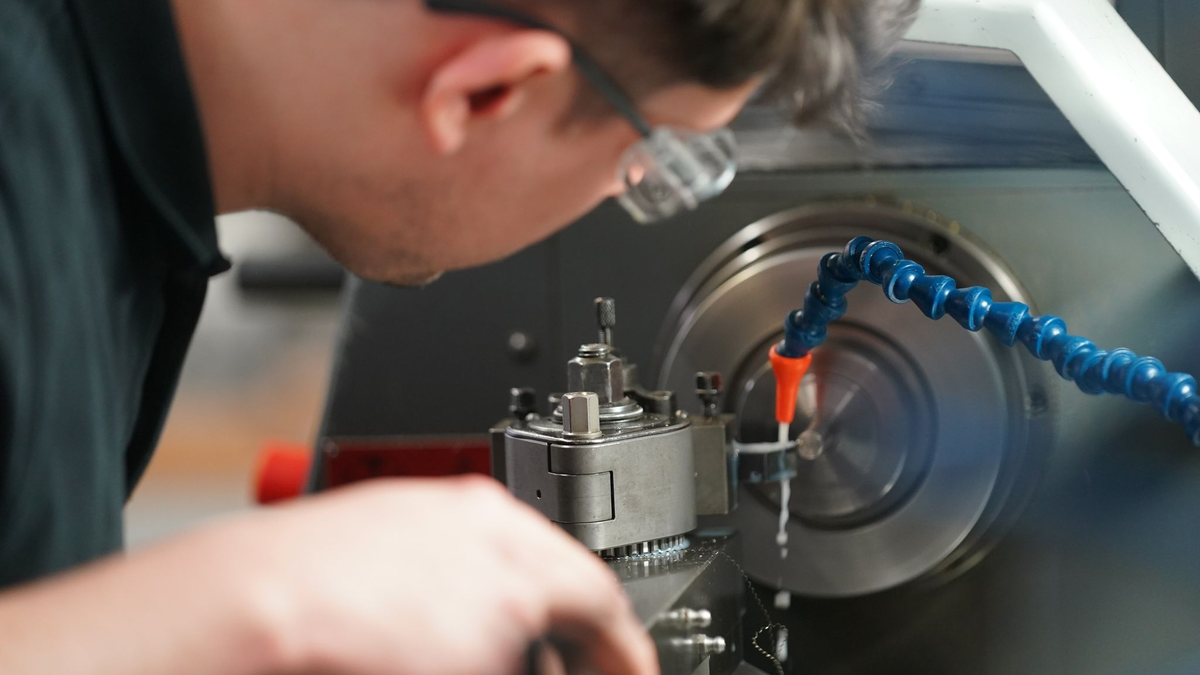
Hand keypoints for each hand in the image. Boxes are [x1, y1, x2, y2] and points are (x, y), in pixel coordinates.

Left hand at [0, 476, 657, 674]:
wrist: (241, 616)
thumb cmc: (346, 646)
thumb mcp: (483, 662)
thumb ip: (540, 655)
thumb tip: (558, 659)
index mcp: (520, 546)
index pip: (606, 603)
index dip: (624, 654)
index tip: (627, 673)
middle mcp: (476, 516)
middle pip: (555, 581)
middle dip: (564, 643)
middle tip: (561, 673)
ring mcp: (420, 512)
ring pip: (496, 571)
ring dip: (506, 627)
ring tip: (485, 662)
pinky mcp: (370, 520)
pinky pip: (439, 563)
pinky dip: (451, 606)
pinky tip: (421, 645)